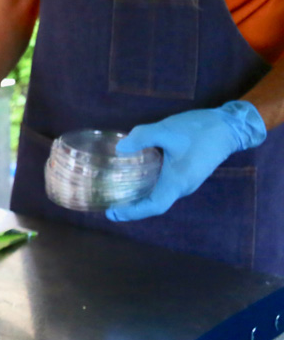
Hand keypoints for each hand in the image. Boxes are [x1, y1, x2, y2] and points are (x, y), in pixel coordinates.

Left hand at [106, 101, 266, 221]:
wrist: (229, 126)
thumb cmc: (198, 130)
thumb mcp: (166, 130)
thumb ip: (142, 137)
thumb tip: (119, 148)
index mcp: (177, 182)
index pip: (154, 206)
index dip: (132, 212)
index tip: (112, 213)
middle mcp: (183, 187)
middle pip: (155, 204)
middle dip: (132, 206)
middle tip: (109, 203)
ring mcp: (187, 182)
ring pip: (160, 195)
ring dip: (140, 197)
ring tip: (117, 192)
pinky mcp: (188, 174)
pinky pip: (165, 187)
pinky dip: (148, 187)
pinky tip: (136, 177)